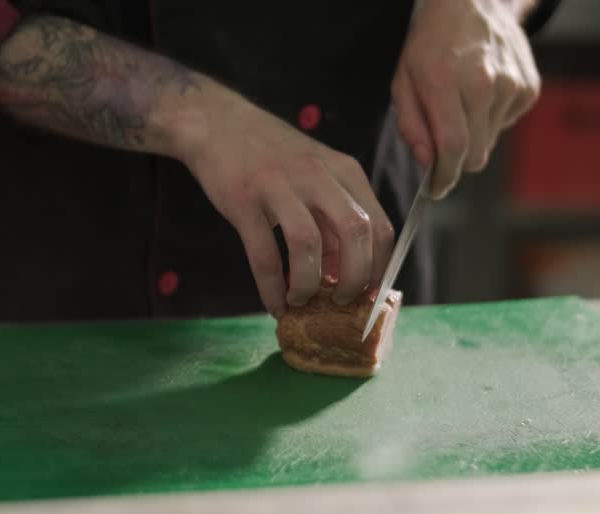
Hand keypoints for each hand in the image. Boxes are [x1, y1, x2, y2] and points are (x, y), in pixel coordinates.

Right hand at [177, 90, 394, 316]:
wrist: (219, 124)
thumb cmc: (273, 156)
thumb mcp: (318, 173)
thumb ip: (335, 216)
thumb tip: (345, 273)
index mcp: (344, 171)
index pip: (380, 226)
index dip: (378, 268)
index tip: (367, 293)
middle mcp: (318, 176)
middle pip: (355, 233)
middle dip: (353, 279)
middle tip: (340, 302)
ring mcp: (280, 187)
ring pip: (308, 245)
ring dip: (308, 285)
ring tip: (301, 300)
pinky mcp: (244, 201)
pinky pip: (264, 255)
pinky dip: (271, 288)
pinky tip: (274, 303)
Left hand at [392, 0, 540, 198]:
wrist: (474, 2)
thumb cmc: (432, 43)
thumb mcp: (404, 79)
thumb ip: (412, 125)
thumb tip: (427, 161)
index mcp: (444, 81)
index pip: (452, 148)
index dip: (444, 177)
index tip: (436, 188)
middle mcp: (482, 83)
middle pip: (475, 154)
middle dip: (457, 161)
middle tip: (444, 147)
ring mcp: (511, 84)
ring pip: (490, 142)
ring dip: (474, 136)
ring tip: (462, 105)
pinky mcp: (528, 87)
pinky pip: (506, 124)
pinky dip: (492, 120)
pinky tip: (482, 95)